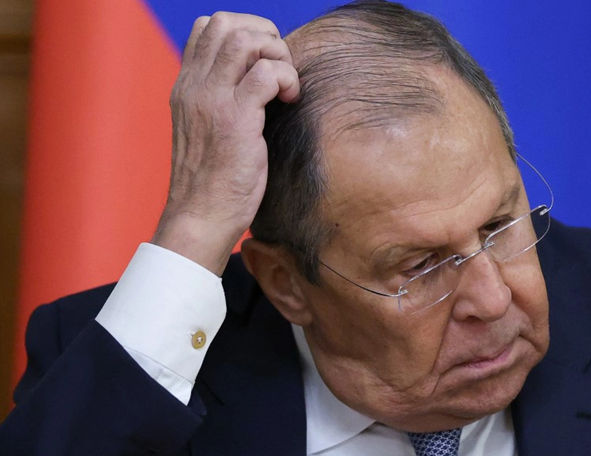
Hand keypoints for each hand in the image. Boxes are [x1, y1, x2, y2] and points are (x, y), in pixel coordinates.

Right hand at [152, 12, 299, 274]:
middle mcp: (193, 87)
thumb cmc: (213, 183)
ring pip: (245, 40)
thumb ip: (222, 101)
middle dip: (265, 35)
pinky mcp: (235, 120)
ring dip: (277, 54)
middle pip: (226, 23)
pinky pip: (266, 74)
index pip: (207, 27)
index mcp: (185, 87)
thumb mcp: (208, 131)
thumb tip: (259, 81)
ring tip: (286, 86)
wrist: (200, 220)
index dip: (245, 32)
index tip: (265, 62)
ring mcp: (211, 101)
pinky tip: (289, 102)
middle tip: (280, 69)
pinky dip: (287, 79)